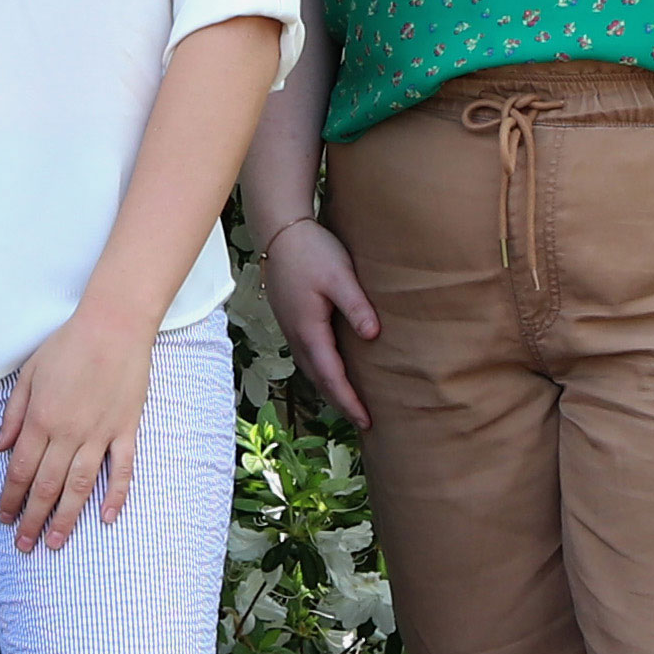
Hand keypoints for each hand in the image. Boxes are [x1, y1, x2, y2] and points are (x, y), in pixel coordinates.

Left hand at [0, 303, 158, 555]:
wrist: (114, 325)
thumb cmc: (68, 345)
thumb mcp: (29, 374)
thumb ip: (14, 414)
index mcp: (40, 419)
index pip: (20, 470)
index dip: (10, 498)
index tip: (3, 519)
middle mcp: (67, 432)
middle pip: (46, 486)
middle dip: (32, 519)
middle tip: (24, 546)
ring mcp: (99, 433)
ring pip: (80, 486)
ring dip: (66, 518)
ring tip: (55, 543)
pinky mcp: (126, 429)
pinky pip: (122, 469)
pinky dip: (116, 495)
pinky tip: (108, 518)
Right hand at [260, 217, 379, 425]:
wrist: (281, 231)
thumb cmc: (312, 251)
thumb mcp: (340, 276)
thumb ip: (356, 306)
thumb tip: (373, 335)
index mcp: (309, 330)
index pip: (331, 376)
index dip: (349, 400)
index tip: (366, 420)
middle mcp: (297, 336)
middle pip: (319, 380)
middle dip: (340, 402)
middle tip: (363, 422)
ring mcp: (291, 329)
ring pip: (311, 370)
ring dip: (329, 389)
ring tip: (350, 404)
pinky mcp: (292, 320)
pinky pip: (308, 357)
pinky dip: (322, 372)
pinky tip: (333, 371)